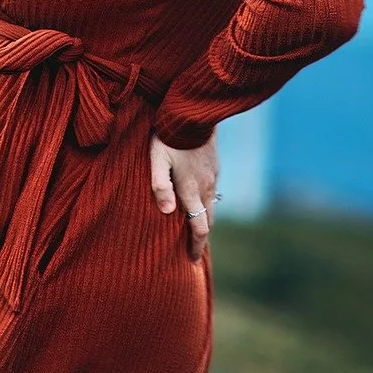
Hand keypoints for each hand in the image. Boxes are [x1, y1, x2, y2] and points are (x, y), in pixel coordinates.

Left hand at [149, 131, 218, 261]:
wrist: (192, 113)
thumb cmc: (168, 139)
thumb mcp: (157, 162)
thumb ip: (161, 187)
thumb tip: (167, 213)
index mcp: (192, 190)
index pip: (199, 227)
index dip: (196, 246)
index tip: (191, 260)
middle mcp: (206, 187)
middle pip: (208, 220)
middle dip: (201, 237)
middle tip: (193, 250)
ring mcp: (213, 176)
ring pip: (211, 205)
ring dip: (205, 219)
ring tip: (195, 228)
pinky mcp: (214, 165)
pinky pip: (212, 190)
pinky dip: (207, 202)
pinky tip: (198, 200)